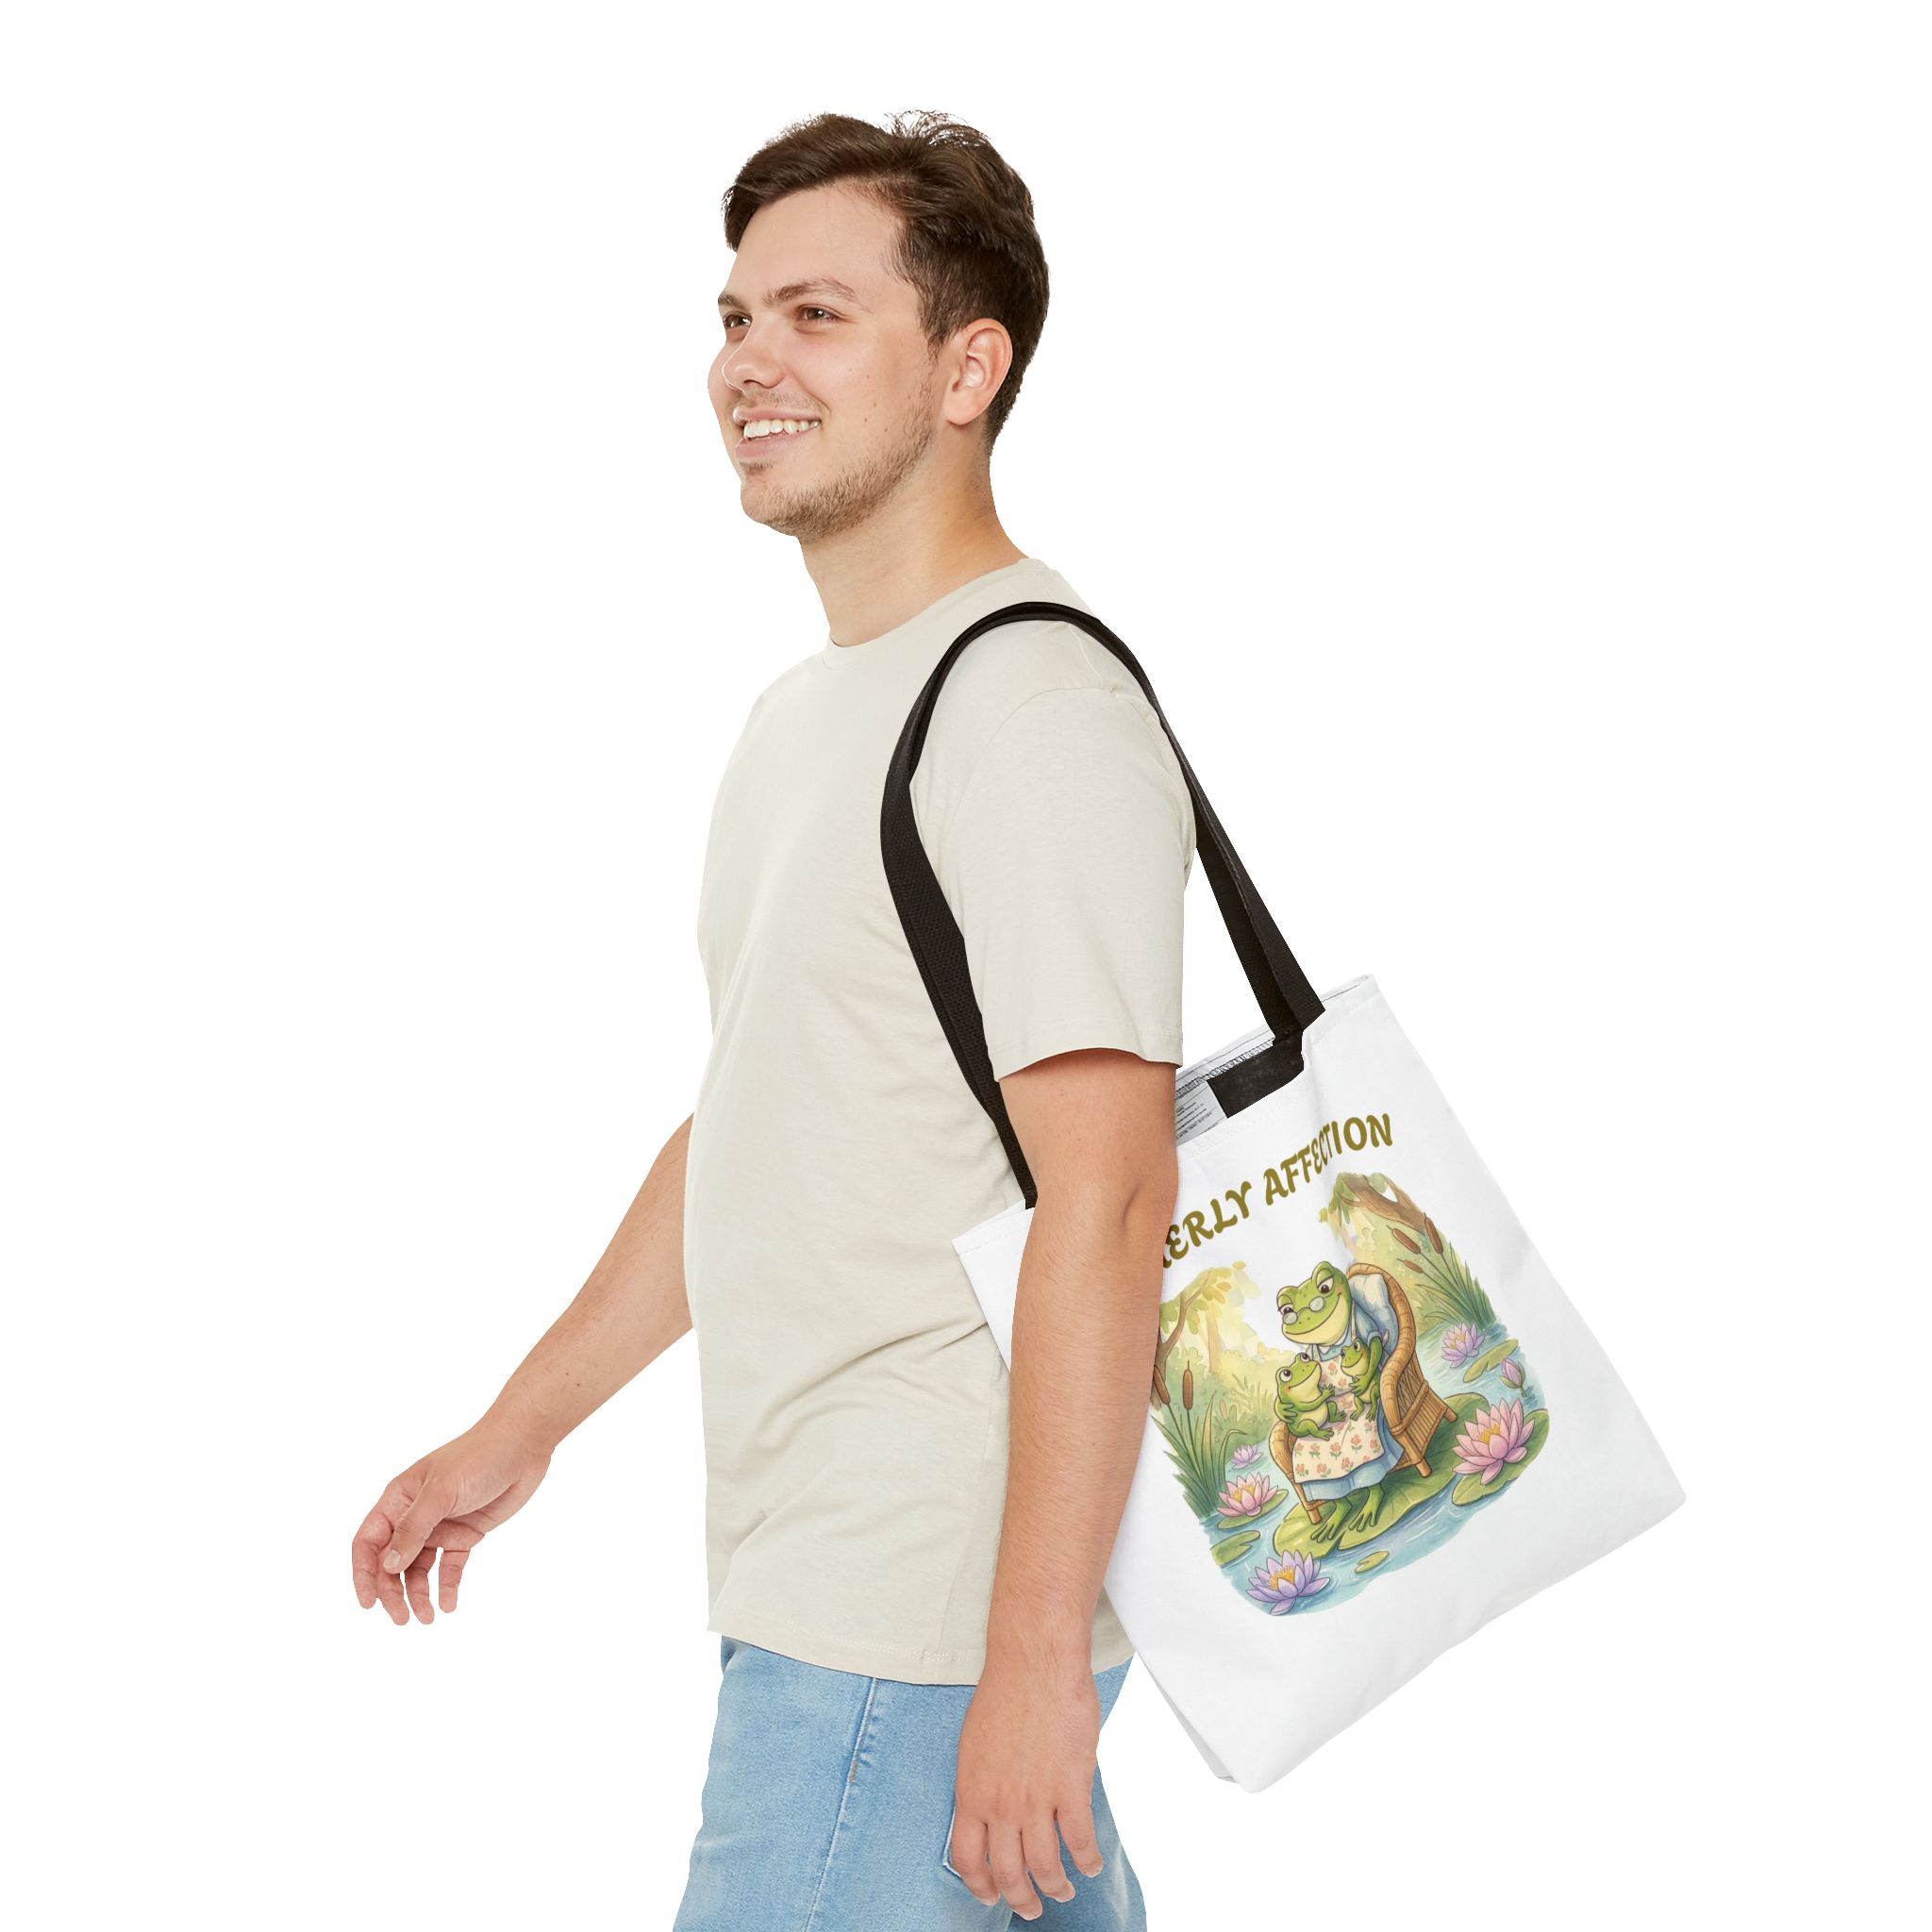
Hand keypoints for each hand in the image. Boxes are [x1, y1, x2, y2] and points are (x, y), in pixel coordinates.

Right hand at [350, 1414, 552, 1623]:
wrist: (523, 1445)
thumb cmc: (477, 1457)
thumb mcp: (441, 1492)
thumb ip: (414, 1529)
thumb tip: (388, 1566)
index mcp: (398, 1499)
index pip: (369, 1542)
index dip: (363, 1573)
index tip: (368, 1604)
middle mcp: (414, 1515)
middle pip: (392, 1562)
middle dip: (393, 1592)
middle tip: (402, 1619)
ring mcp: (440, 1526)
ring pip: (419, 1569)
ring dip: (419, 1594)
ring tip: (428, 1618)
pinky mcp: (465, 1534)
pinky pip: (450, 1566)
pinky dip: (447, 1586)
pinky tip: (449, 1604)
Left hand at [948, 1656, 1104, 1921]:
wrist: (1035, 1662)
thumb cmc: (1004, 1693)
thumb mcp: (974, 1745)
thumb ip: (982, 1784)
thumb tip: (991, 1812)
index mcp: (970, 1792)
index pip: (967, 1860)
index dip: (980, 1886)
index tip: (991, 1894)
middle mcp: (1000, 1805)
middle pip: (1008, 1873)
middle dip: (1021, 1899)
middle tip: (1031, 1907)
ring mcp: (1036, 1800)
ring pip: (1045, 1867)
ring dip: (1056, 1887)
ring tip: (1063, 1890)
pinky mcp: (1070, 1788)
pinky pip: (1080, 1841)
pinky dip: (1087, 1860)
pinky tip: (1090, 1864)